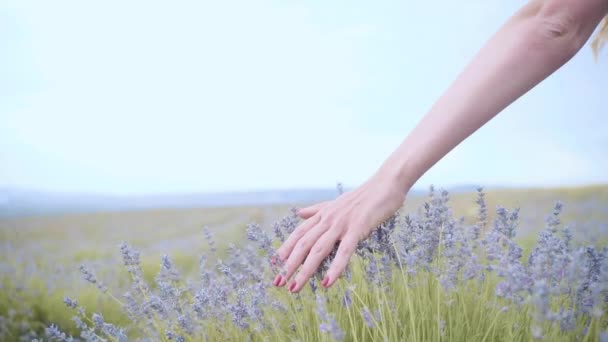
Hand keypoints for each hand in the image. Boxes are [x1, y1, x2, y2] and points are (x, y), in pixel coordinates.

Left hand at [272, 172, 405, 292]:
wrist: (386, 183)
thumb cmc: (364, 196)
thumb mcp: (336, 203)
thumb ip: (317, 210)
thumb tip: (298, 213)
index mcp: (323, 214)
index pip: (299, 233)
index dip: (286, 248)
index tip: (274, 264)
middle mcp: (328, 219)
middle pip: (303, 244)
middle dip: (289, 265)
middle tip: (278, 283)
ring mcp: (341, 224)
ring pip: (318, 250)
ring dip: (305, 271)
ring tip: (295, 288)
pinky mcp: (357, 228)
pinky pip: (344, 251)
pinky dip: (334, 268)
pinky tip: (327, 283)